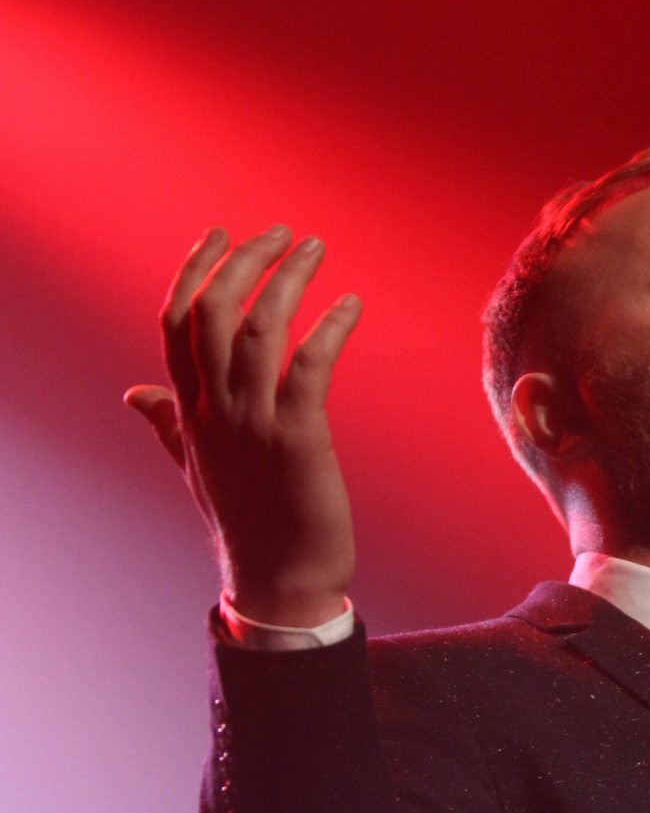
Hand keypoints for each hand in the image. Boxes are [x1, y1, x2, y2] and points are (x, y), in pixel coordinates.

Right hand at [124, 226, 362, 626]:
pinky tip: (351, 305)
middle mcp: (214, 410)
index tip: (221, 232)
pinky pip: (308, 368)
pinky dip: (330, 328)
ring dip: (288, 280)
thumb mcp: (195, 465)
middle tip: (283, 232)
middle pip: (215, 312)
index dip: (195, 270)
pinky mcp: (297, 440)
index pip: (176, 321)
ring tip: (314, 248)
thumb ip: (167, 422)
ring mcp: (253, 424)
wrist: (278, 580)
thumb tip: (136, 393)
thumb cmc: (245, 520)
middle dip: (245, 261)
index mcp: (190, 409)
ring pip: (258, 329)